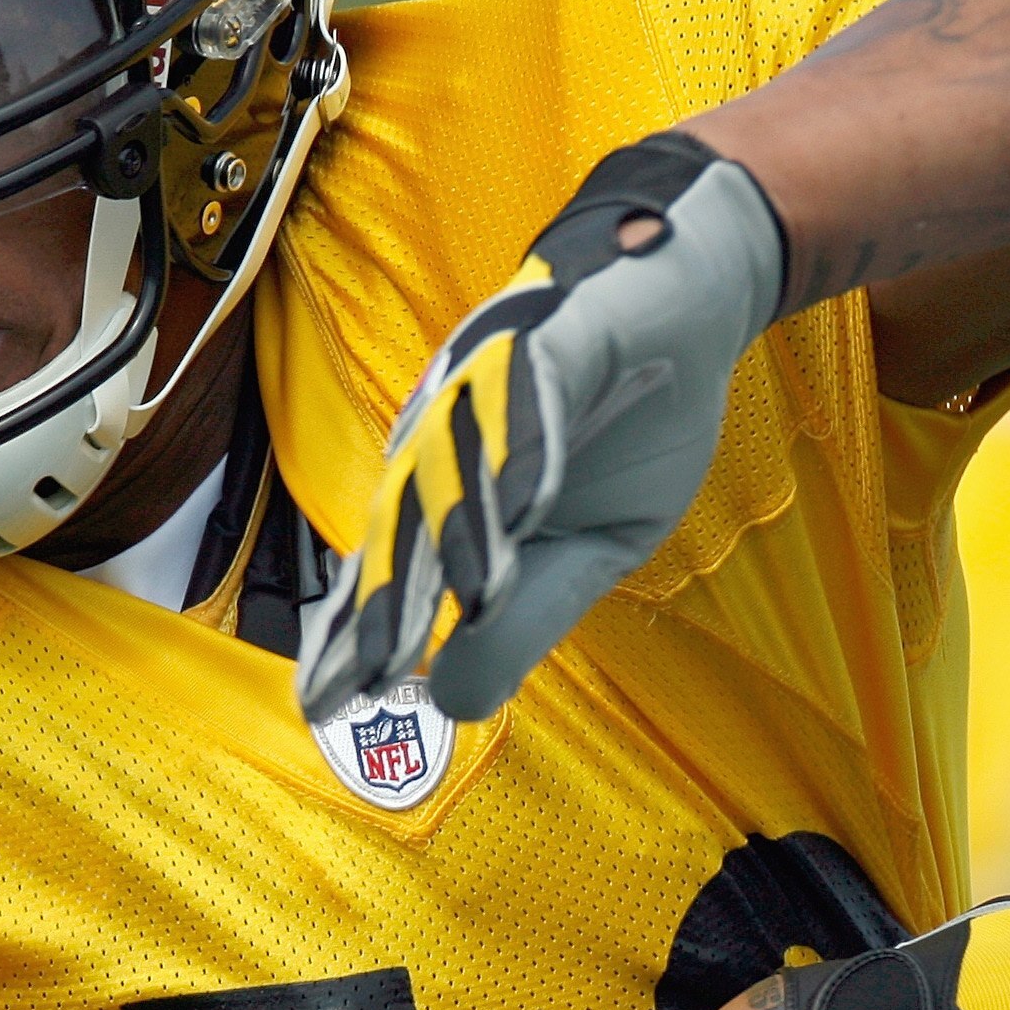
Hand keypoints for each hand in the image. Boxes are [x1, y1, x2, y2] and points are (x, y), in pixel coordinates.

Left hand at [295, 133, 785, 725]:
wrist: (688, 304)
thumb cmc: (629, 422)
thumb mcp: (590, 550)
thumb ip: (524, 622)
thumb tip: (451, 704)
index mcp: (452, 487)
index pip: (396, 569)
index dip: (358, 634)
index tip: (321, 705)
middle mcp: (449, 432)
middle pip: (407, 521)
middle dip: (385, 602)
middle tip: (358, 678)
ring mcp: (489, 380)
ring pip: (457, 461)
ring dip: (454, 536)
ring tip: (450, 612)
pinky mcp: (546, 334)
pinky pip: (530, 391)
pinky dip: (527, 447)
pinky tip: (527, 508)